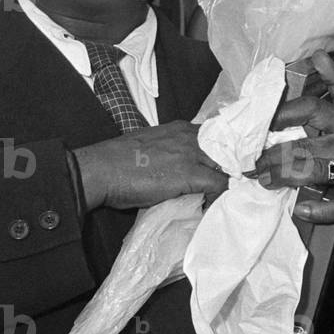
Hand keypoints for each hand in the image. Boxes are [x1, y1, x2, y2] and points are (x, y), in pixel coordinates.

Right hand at [73, 120, 227, 210]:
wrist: (102, 169)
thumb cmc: (119, 162)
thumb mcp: (151, 147)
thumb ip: (170, 152)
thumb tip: (179, 169)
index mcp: (180, 129)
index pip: (215, 137)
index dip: (223, 155)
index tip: (225, 169)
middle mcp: (189, 136)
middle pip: (227, 149)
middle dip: (231, 167)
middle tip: (229, 185)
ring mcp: (191, 153)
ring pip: (227, 166)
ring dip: (227, 181)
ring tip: (221, 196)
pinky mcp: (190, 173)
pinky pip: (220, 184)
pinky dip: (220, 195)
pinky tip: (212, 204)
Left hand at [252, 51, 333, 223]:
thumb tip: (319, 53)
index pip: (310, 108)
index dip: (282, 114)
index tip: (259, 123)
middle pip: (303, 144)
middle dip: (272, 155)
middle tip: (252, 162)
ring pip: (313, 172)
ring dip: (283, 177)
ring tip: (264, 181)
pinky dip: (318, 211)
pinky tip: (300, 210)